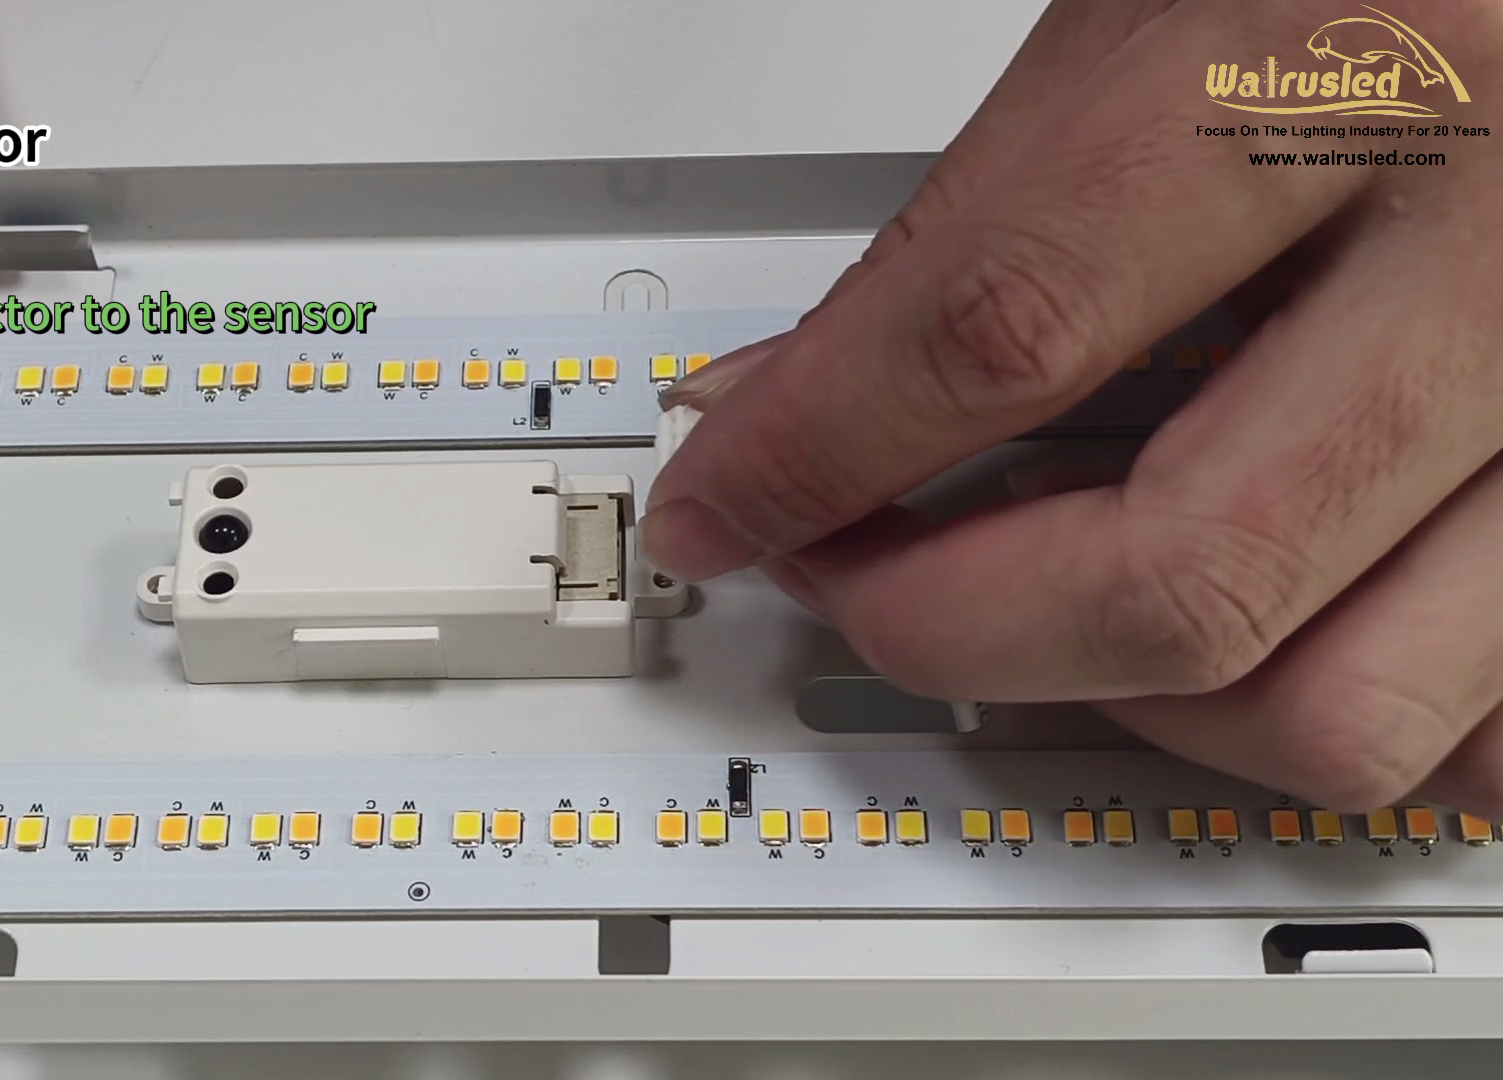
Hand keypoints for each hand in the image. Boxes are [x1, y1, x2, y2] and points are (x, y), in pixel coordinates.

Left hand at [643, 0, 1502, 813]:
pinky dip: (1315, 722)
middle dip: (944, 621)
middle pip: (1179, 576)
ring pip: (1332, 710)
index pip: (1015, 325)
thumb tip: (797, 402)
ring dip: (1121, 700)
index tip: (725, 502)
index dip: (818, 446)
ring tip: (1028, 611)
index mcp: (1366, 71)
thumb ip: (981, 222)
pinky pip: (1478, 743)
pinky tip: (1234, 637)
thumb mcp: (1161, 12)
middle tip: (845, 575)